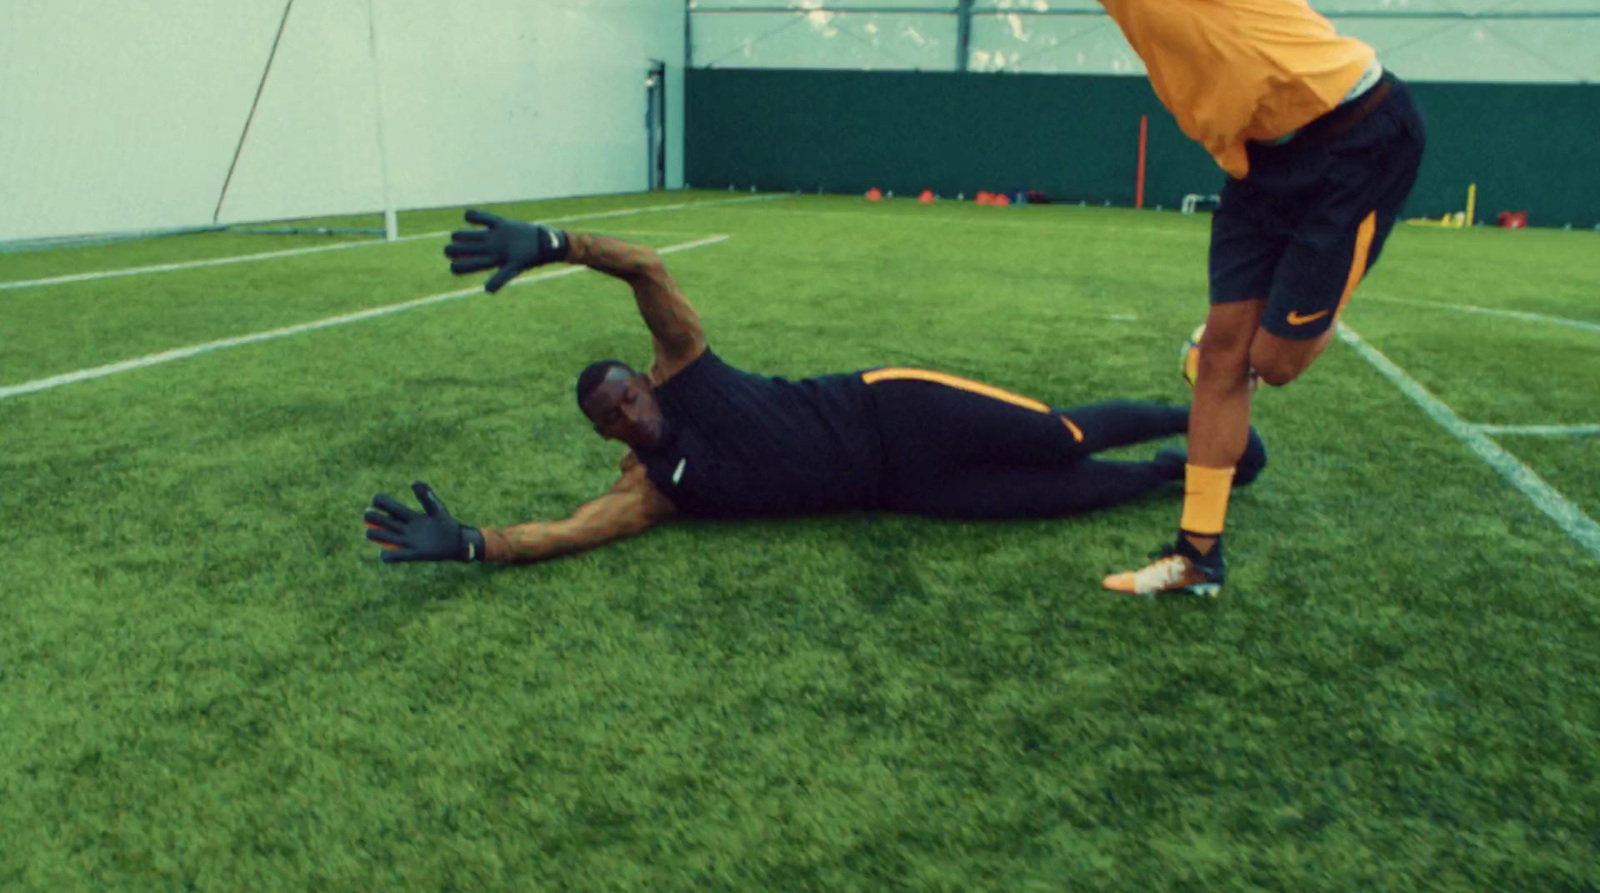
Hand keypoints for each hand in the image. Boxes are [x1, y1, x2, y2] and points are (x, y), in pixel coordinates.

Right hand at [364, 481, 486, 562]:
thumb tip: (413, 482)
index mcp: (409, 516)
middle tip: (367, 515)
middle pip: (383, 521)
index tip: (376, 500)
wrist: (457, 542)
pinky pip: (396, 556)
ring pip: (384, 536)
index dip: (380, 502)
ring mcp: (408, 541)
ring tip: (370, 532)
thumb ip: (426, 496)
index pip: (390, 507)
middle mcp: (405, 528)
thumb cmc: (446, 523)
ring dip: (375, 534)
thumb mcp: (437, 508)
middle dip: (373, 517)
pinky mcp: (414, 554)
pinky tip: (383, 554)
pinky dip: (387, 556)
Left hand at [444, 209, 569, 292]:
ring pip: (473, 236)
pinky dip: (475, 216)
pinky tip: (468, 216)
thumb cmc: (530, 258)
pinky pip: (485, 219)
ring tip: (455, 236)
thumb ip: (500, 278)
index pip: (472, 265)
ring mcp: (495, 237)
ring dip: (462, 235)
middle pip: (469, 250)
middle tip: (448, 250)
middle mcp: (492, 249)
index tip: (452, 265)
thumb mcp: (514, 268)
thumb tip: (487, 290)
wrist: (545, 244)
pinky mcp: (502, 224)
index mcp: (493, 261)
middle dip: (455, 250)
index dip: (459, 267)